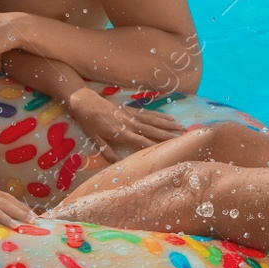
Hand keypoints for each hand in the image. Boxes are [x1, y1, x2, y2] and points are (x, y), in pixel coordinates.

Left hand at [65, 88, 183, 161]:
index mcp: (121, 133)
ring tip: (181, 128)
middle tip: (182, 138)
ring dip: (167, 125)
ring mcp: (131, 115)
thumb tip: (117, 164)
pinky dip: (159, 116)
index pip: (141, 141)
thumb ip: (107, 152)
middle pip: (152, 130)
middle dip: (167, 135)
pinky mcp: (131, 109)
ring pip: (153, 121)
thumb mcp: (95, 140)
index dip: (154, 145)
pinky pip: (148, 113)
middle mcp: (129, 124)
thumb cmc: (89, 123)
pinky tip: (169, 118)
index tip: (167, 149)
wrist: (86, 102)